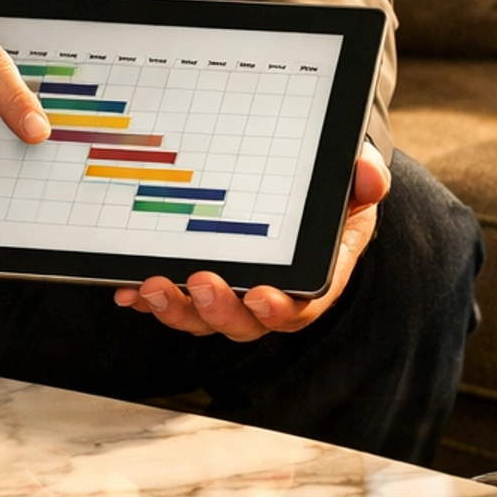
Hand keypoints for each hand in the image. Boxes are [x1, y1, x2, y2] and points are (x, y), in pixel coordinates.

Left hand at [112, 142, 389, 343]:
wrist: (303, 184)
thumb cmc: (333, 189)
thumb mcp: (357, 177)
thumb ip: (366, 177)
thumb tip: (369, 175)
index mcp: (317, 277)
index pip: (303, 306)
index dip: (281, 309)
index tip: (261, 296)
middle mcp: (273, 294)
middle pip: (246, 322)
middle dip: (219, 309)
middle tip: (198, 283)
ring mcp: (233, 294)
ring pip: (204, 319)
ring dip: (177, 310)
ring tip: (152, 288)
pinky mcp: (199, 287)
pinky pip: (174, 302)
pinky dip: (149, 299)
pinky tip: (127, 290)